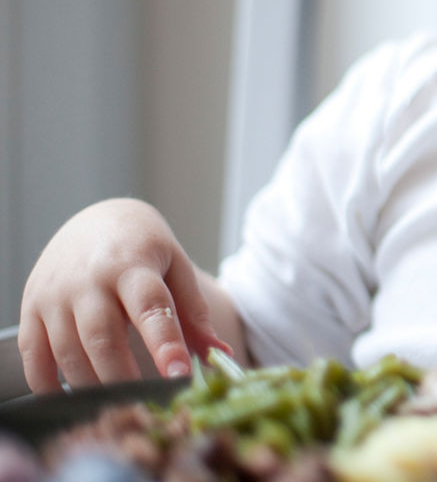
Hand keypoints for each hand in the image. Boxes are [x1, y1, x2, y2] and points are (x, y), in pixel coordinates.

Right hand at [19, 198, 230, 392]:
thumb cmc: (143, 248)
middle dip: (125, 377)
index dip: (165, 344)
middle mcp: (89, 279)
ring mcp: (55, 294)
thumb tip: (221, 356)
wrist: (96, 218)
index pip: (151, 307)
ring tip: (118, 401)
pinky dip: (49, 385)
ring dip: (93, 385)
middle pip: (103, 337)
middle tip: (145, 403)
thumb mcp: (176, 268)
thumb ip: (195, 314)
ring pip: (69, 352)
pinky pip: (34, 357)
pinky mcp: (30, 307)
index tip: (179, 375)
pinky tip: (74, 397)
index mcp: (133, 264)